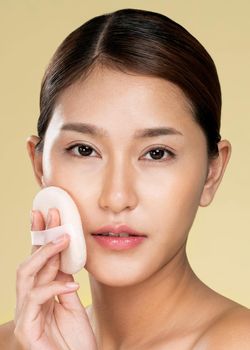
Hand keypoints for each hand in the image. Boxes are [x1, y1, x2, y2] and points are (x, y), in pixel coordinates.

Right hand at [14, 208, 96, 349]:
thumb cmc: (75, 340)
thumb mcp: (72, 303)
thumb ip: (65, 282)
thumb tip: (65, 258)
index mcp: (41, 293)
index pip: (38, 261)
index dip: (42, 237)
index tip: (49, 214)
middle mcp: (29, 300)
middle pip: (29, 262)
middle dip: (39, 236)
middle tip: (51, 215)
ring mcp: (25, 314)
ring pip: (26, 275)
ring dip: (45, 254)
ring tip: (63, 239)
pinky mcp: (27, 329)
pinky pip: (36, 299)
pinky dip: (54, 287)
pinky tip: (72, 285)